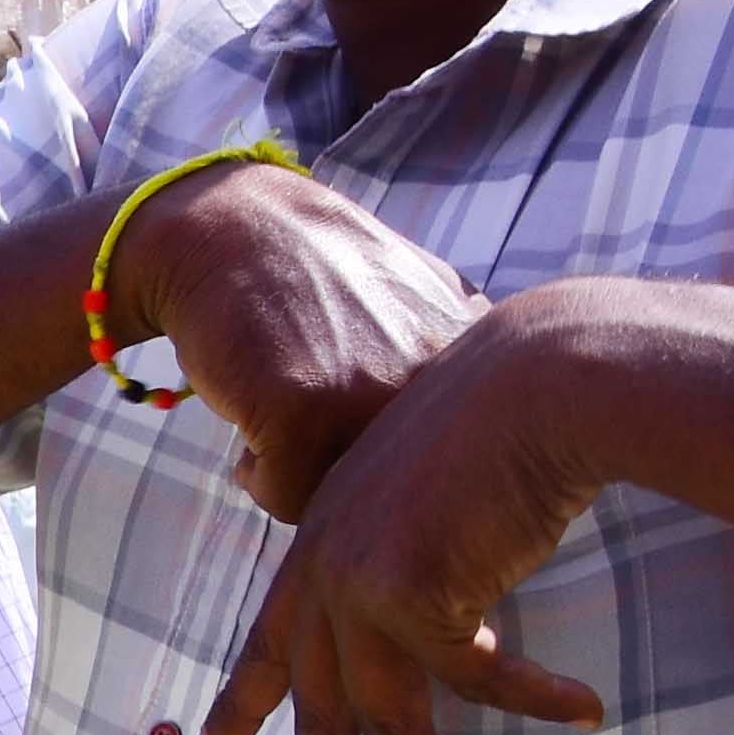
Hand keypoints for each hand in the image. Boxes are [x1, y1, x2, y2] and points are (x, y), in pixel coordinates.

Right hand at [108, 163, 484, 521]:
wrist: (233, 228)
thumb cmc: (321, 279)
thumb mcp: (422, 304)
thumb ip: (461, 364)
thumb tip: (501, 424)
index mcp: (482, 361)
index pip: (461, 469)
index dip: (404, 461)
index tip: (365, 415)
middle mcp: (443, 380)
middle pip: (403, 498)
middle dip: (356, 474)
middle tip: (320, 413)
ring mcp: (374, 396)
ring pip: (343, 506)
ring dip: (307, 473)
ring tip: (288, 403)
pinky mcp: (305, 413)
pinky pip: (282, 499)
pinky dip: (257, 469)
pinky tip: (255, 405)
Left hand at [195, 288, 610, 734]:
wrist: (533, 376)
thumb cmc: (498, 423)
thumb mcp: (425, 487)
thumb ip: (400, 545)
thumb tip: (414, 593)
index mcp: (319, 544)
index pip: (270, 642)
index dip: (239, 705)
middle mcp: (327, 570)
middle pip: (318, 712)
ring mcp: (363, 583)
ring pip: (390, 722)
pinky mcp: (415, 593)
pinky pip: (481, 680)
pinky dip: (534, 700)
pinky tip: (581, 712)